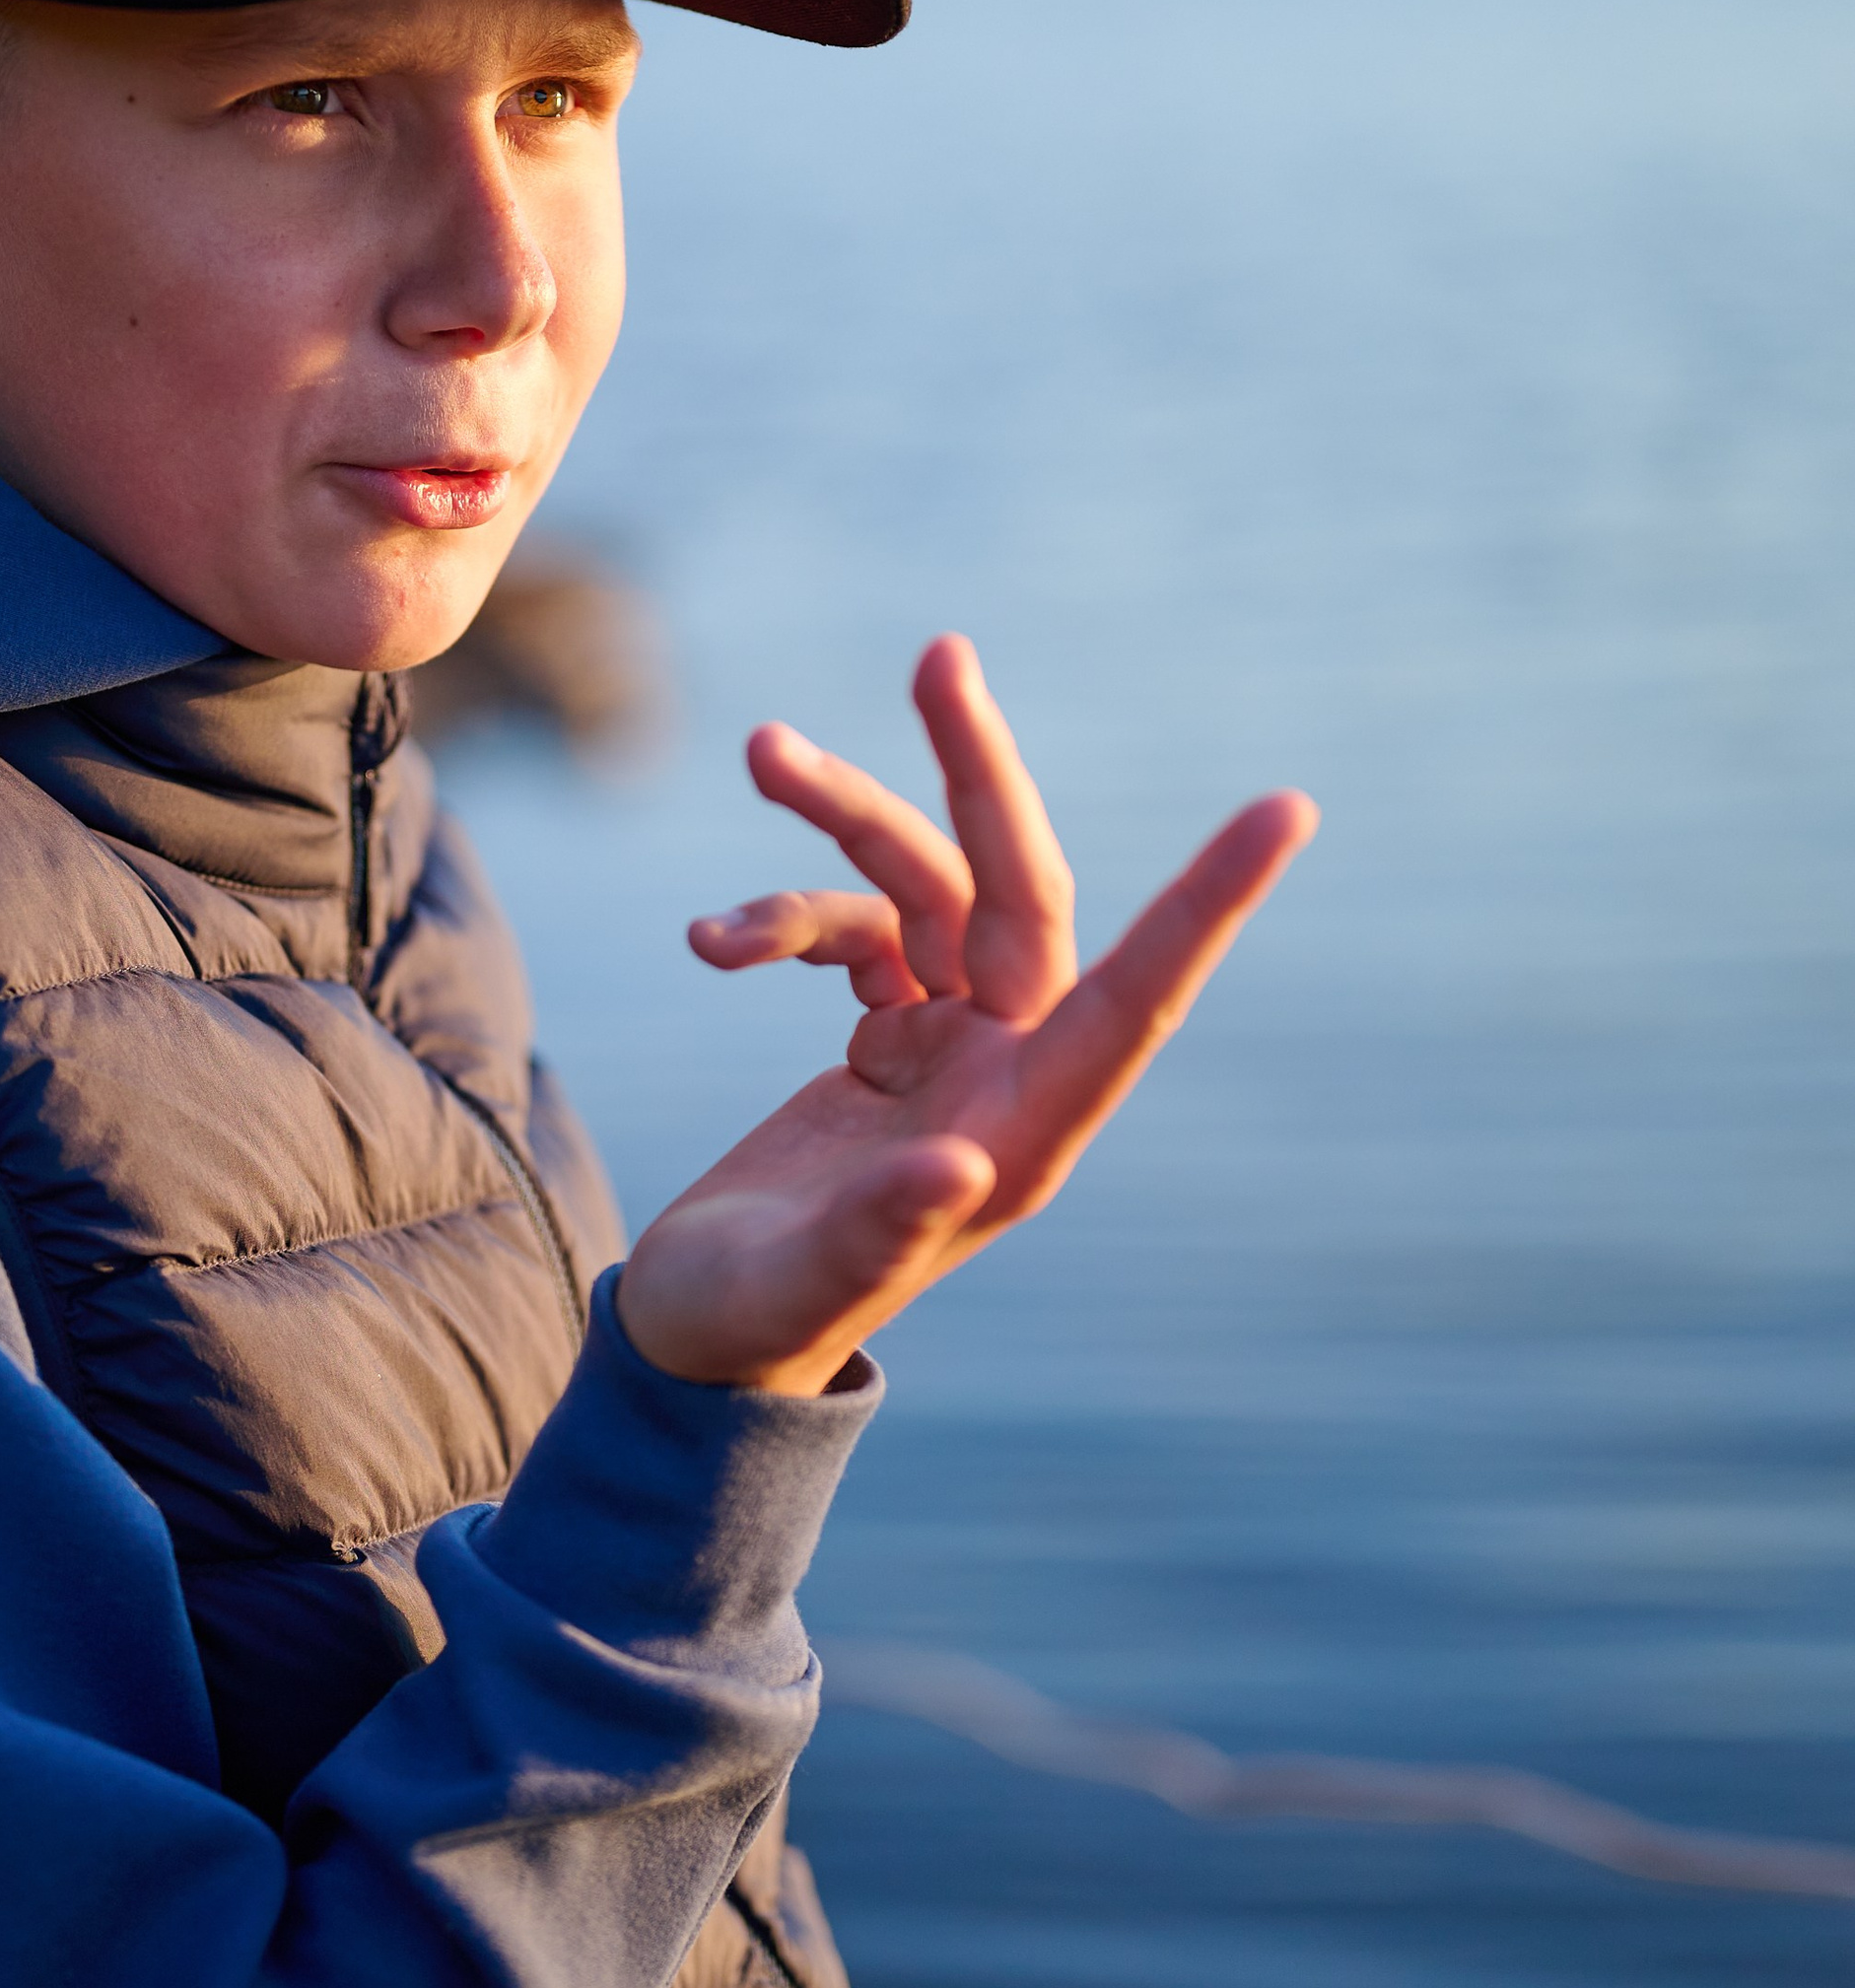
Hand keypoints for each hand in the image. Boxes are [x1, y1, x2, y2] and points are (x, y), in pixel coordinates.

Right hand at [614, 637, 1315, 1393]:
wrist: (700, 1333)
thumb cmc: (752, 1323)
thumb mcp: (801, 1281)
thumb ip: (879, 1228)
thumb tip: (963, 1162)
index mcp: (1023, 1136)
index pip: (1134, 1001)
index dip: (1207, 909)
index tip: (1287, 811)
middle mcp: (1007, 1075)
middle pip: (1017, 890)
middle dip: (978, 772)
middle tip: (941, 655)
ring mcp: (953, 1048)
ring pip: (924, 885)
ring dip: (843, 820)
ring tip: (763, 752)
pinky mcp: (894, 1034)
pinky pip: (860, 925)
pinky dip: (787, 912)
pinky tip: (711, 942)